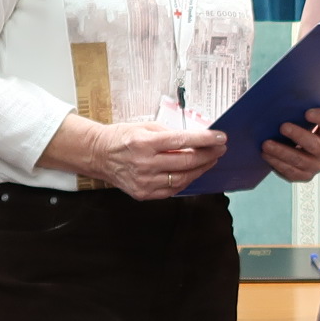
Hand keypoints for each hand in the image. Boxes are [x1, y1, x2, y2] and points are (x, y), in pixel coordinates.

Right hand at [83, 119, 226, 198]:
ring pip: (182, 178)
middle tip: (220, 149)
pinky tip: (193, 172)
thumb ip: (169, 133)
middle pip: (186, 161)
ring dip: (201, 169)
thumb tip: (195, 137)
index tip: (220, 137)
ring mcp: (144, 181)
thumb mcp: (145, 127)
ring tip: (211, 160)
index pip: (182, 141)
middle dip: (208, 154)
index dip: (205, 139)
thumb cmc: (121, 138)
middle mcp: (145, 164)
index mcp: (145, 143)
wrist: (99, 155)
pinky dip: (186, 181)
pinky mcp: (144, 193)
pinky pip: (172, 189)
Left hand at [262, 107, 319, 183]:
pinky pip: (291, 172)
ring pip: (299, 161)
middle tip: (282, 127)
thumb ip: (299, 116)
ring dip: (281, 152)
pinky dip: (277, 163)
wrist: (308, 156)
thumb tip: (281, 109)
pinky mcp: (304, 176)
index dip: (319, 118)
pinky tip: (266, 155)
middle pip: (314, 145)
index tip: (307, 112)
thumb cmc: (304, 134)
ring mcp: (316, 166)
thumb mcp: (306, 124)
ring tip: (266, 145)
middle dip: (298, 136)